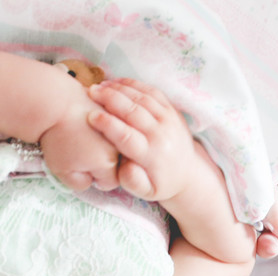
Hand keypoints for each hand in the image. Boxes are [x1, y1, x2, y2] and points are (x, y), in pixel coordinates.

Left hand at [38, 80, 119, 192]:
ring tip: (79, 135)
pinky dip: (99, 124)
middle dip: (101, 162)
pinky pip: (110, 122)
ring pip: (114, 141)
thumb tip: (90, 181)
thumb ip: (80, 183)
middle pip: (116, 162)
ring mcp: (117, 123)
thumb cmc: (57, 138)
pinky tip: (82, 120)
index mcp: (111, 163)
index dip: (95, 180)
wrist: (53, 101)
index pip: (110, 182)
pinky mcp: (110, 106)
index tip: (80, 170)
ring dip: (101, 142)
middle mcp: (120, 144)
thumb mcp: (62, 171)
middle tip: (77, 153)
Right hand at [87, 78, 195, 201]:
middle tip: (90, 92)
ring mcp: (168, 120)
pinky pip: (152, 92)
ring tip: (99, 86)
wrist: (187, 174)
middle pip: (134, 112)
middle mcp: (162, 135)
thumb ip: (133, 182)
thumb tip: (126, 167)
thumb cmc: (159, 183)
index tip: (90, 116)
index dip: (108, 125)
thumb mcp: (146, 191)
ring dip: (119, 89)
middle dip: (110, 99)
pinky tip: (116, 82)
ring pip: (142, 98)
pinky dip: (133, 85)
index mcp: (153, 155)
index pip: (127, 136)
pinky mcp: (171, 110)